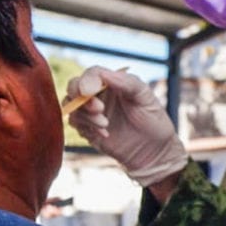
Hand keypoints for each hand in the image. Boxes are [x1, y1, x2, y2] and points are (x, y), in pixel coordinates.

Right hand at [65, 66, 187, 186]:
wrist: (153, 152)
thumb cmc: (153, 120)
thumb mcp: (145, 97)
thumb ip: (127, 83)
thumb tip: (105, 74)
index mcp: (113, 82)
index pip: (93, 74)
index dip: (88, 80)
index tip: (90, 91)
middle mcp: (99, 94)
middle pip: (74, 86)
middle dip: (81, 97)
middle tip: (99, 109)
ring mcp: (92, 112)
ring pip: (72, 106)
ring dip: (85, 115)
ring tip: (106, 124)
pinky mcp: (88, 129)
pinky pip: (75, 124)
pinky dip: (86, 128)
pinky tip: (105, 134)